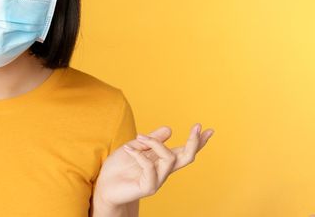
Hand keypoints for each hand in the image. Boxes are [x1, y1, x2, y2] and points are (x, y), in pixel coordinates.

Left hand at [94, 123, 213, 207]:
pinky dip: (140, 155)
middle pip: (187, 157)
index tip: (210, 130)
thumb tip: (170, 129)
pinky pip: (150, 168)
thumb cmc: (119, 167)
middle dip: (194, 142)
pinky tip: (129, 149)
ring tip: (140, 137)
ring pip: (170, 159)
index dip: (198, 141)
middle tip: (197, 127)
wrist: (104, 185)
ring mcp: (157, 180)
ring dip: (156, 144)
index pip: (185, 150)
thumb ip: (152, 140)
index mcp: (162, 160)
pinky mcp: (147, 187)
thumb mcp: (136, 146)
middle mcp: (163, 170)